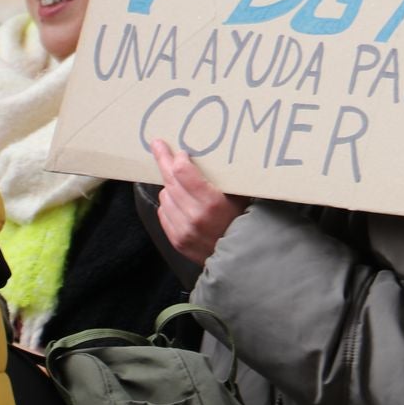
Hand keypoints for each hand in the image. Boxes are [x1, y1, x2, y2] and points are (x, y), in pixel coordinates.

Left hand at [150, 139, 247, 265]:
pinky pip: (164, 214)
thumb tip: (208, 156)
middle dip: (164, 160)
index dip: (178, 158)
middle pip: (170, 181)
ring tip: (181, 185)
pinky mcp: (178, 241)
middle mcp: (195, 217)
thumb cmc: (245, 222)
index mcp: (212, 203)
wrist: (244, 259)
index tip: (180, 151)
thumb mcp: (241, 197)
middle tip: (158, 145)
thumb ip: (225, 179)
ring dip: (171, 188)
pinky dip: (169, 205)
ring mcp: (184, 231)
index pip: (183, 172)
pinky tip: (179, 203)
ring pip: (165, 197)